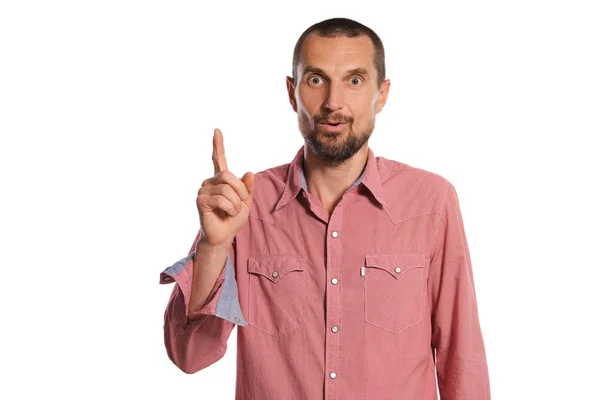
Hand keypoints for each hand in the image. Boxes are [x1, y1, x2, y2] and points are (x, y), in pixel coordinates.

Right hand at [196, 128, 253, 247]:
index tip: (217, 130)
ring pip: (227, 190)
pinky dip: (230, 208)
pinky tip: (225, 214)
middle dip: (240, 191)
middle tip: (239, 204)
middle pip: (229, 176)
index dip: (218, 145)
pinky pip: (221, 199)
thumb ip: (248, 187)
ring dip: (236, 203)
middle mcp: (210, 182)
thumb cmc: (233, 218)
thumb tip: (249, 172)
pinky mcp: (201, 200)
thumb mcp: (246, 201)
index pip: (218, 159)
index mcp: (221, 180)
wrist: (225, 235)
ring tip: (231, 211)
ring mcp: (204, 190)